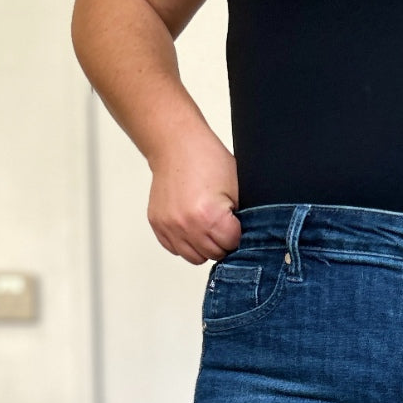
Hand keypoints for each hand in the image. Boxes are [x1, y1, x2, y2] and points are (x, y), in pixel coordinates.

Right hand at [146, 125, 241, 264]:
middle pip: (214, 254)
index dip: (236, 234)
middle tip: (220, 223)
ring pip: (195, 258)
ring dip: (203, 246)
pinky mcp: (158, 225)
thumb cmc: (206, 159)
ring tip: (205, 225)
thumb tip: (243, 239)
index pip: (231, 245)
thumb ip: (240, 217)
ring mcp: (170, 227)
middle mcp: (187, 225)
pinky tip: (191, 225)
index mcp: (209, 216)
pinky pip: (176, 249)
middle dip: (221, 242)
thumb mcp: (236, 187)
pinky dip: (186, 242)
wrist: (175, 144)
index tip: (233, 222)